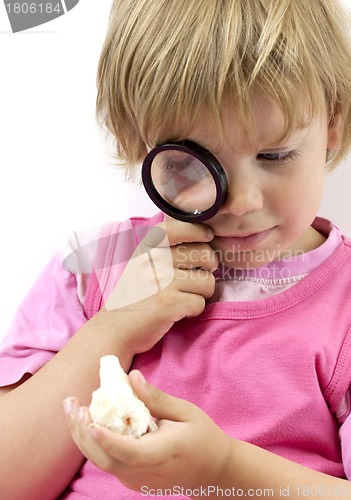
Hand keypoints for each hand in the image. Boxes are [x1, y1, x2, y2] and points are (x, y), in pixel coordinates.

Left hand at [64, 370, 231, 493]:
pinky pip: (108, 463)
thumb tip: (132, 377)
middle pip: (107, 460)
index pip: (131, 452)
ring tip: (73, 410)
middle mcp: (147, 472)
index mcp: (165, 453)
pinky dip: (94, 444)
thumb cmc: (202, 436)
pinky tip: (89, 422)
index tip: (90, 421)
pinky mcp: (133, 480)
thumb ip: (157, 398)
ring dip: (83, 437)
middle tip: (73, 405)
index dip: (109, 440)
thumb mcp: (186, 412)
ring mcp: (138, 480)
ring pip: (103, 463)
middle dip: (83, 434)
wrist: (212, 472)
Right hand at [99, 218, 217, 355]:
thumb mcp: (142, 263)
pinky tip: (178, 311)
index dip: (199, 230)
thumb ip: (165, 248)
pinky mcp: (168, 304)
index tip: (208, 237)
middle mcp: (154, 260)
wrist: (114, 329)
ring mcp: (162, 281)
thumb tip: (204, 235)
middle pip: (205, 255)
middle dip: (208, 270)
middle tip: (196, 279)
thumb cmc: (135, 295)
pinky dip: (193, 311)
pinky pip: (200, 303)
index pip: (180, 226)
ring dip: (201, 294)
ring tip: (184, 298)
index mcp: (147, 247)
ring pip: (208, 282)